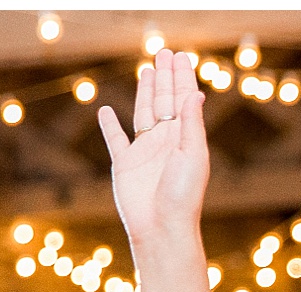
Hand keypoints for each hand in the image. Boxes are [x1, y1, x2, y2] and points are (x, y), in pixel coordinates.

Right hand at [98, 48, 209, 244]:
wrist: (160, 228)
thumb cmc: (182, 196)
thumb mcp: (192, 156)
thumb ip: (191, 124)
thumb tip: (195, 93)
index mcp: (184, 138)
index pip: (183, 100)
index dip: (182, 78)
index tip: (180, 56)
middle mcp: (165, 142)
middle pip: (164, 101)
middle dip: (164, 77)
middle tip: (164, 53)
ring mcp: (144, 151)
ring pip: (143, 113)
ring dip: (145, 92)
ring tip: (147, 72)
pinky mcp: (124, 164)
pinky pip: (115, 139)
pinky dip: (109, 125)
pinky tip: (106, 111)